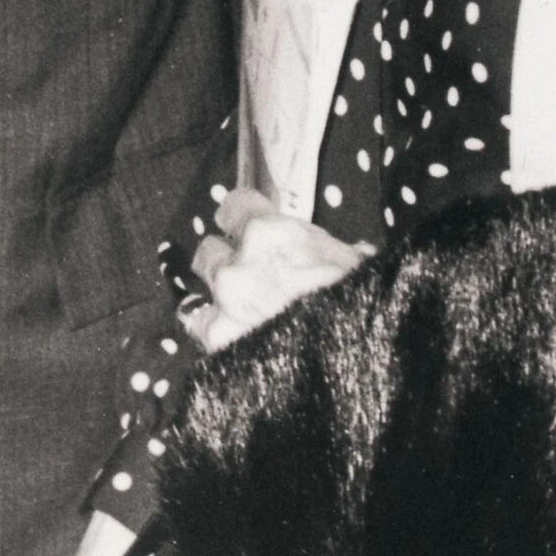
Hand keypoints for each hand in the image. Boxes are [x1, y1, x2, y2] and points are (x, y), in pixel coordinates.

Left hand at [186, 187, 370, 350]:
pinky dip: (212, 326)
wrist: (352, 349)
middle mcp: (240, 258)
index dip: (239, 218)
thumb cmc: (356, 299)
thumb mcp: (351, 262)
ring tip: (238, 307)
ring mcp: (225, 298)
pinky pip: (198, 323)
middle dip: (226, 260)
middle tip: (246, 275)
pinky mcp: (218, 335)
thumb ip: (335, 252)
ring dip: (219, 292)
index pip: (234, 205)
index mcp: (272, 231)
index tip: (243, 228)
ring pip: (204, 282)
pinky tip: (230, 333)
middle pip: (211, 248)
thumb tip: (356, 252)